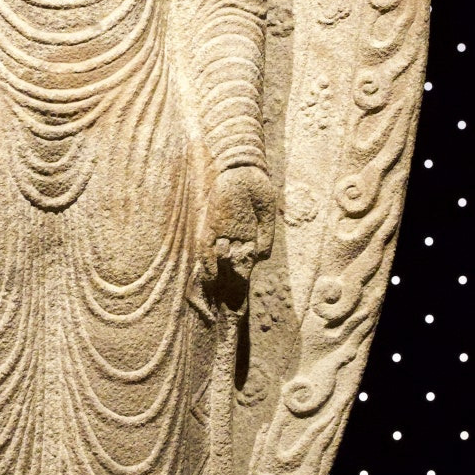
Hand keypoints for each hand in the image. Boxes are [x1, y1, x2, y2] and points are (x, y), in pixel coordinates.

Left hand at [193, 167, 275, 309]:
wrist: (241, 166)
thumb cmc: (257, 186)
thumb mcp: (267, 211)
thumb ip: (266, 234)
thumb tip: (262, 259)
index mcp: (249, 236)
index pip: (246, 263)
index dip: (245, 280)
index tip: (245, 300)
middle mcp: (235, 237)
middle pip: (231, 266)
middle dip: (229, 286)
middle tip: (227, 308)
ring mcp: (222, 231)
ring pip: (218, 260)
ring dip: (217, 277)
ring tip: (216, 296)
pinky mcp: (210, 224)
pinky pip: (206, 246)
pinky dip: (207, 261)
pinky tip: (209, 275)